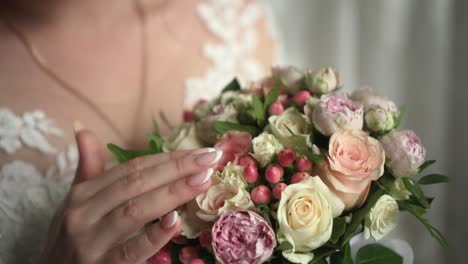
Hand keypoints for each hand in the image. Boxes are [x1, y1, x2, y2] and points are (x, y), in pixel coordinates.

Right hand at [37, 128, 221, 263]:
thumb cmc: (69, 236)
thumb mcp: (74, 201)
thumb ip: (87, 168)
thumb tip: (83, 129)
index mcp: (83, 193)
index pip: (131, 169)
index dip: (167, 158)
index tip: (199, 151)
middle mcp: (84, 213)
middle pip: (136, 183)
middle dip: (176, 168)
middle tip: (209, 158)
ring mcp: (90, 242)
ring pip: (135, 211)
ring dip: (172, 193)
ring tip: (202, 180)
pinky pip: (130, 250)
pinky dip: (153, 235)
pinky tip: (176, 222)